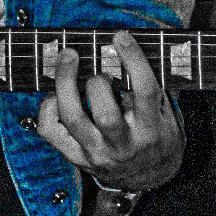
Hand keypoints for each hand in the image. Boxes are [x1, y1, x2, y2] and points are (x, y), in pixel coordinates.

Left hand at [36, 30, 183, 190]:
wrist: (151, 179)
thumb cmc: (158, 136)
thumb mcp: (168, 115)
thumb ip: (153, 88)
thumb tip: (130, 47)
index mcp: (152, 130)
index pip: (145, 93)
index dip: (133, 60)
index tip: (121, 37)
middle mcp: (124, 145)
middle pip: (105, 114)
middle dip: (97, 82)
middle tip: (97, 68)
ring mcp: (97, 153)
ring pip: (74, 119)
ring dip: (66, 83)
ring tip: (68, 58)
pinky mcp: (77, 157)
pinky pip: (51, 132)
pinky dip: (47, 108)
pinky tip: (56, 95)